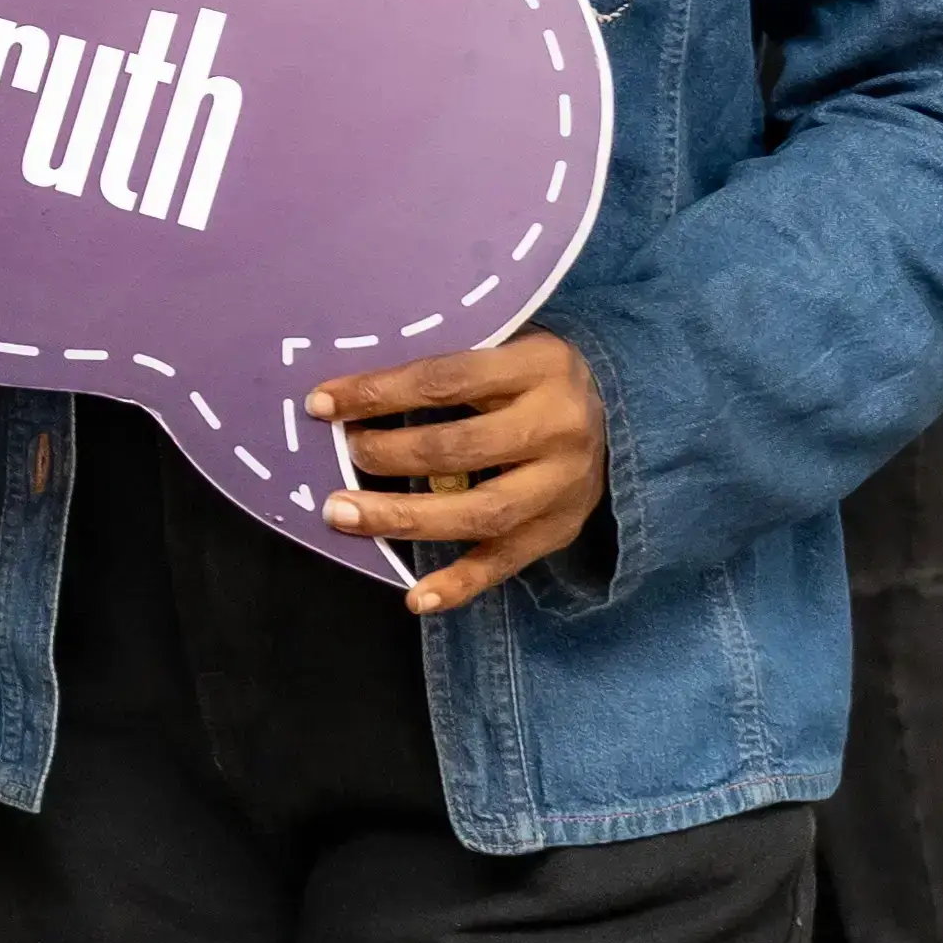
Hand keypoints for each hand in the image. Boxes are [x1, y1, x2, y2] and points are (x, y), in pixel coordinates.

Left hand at [309, 335, 608, 612]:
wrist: (620, 410)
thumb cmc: (532, 373)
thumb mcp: (504, 344)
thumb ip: (444, 362)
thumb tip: (349, 389)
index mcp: (538, 366)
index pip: (444, 380)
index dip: (378, 392)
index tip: (322, 404)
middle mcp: (558, 427)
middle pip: (460, 449)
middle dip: (389, 456)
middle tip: (341, 457)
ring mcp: (564, 485)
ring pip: (481, 512)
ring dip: (406, 519)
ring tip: (346, 516)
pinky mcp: (562, 529)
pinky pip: (507, 562)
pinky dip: (460, 583)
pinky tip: (416, 597)